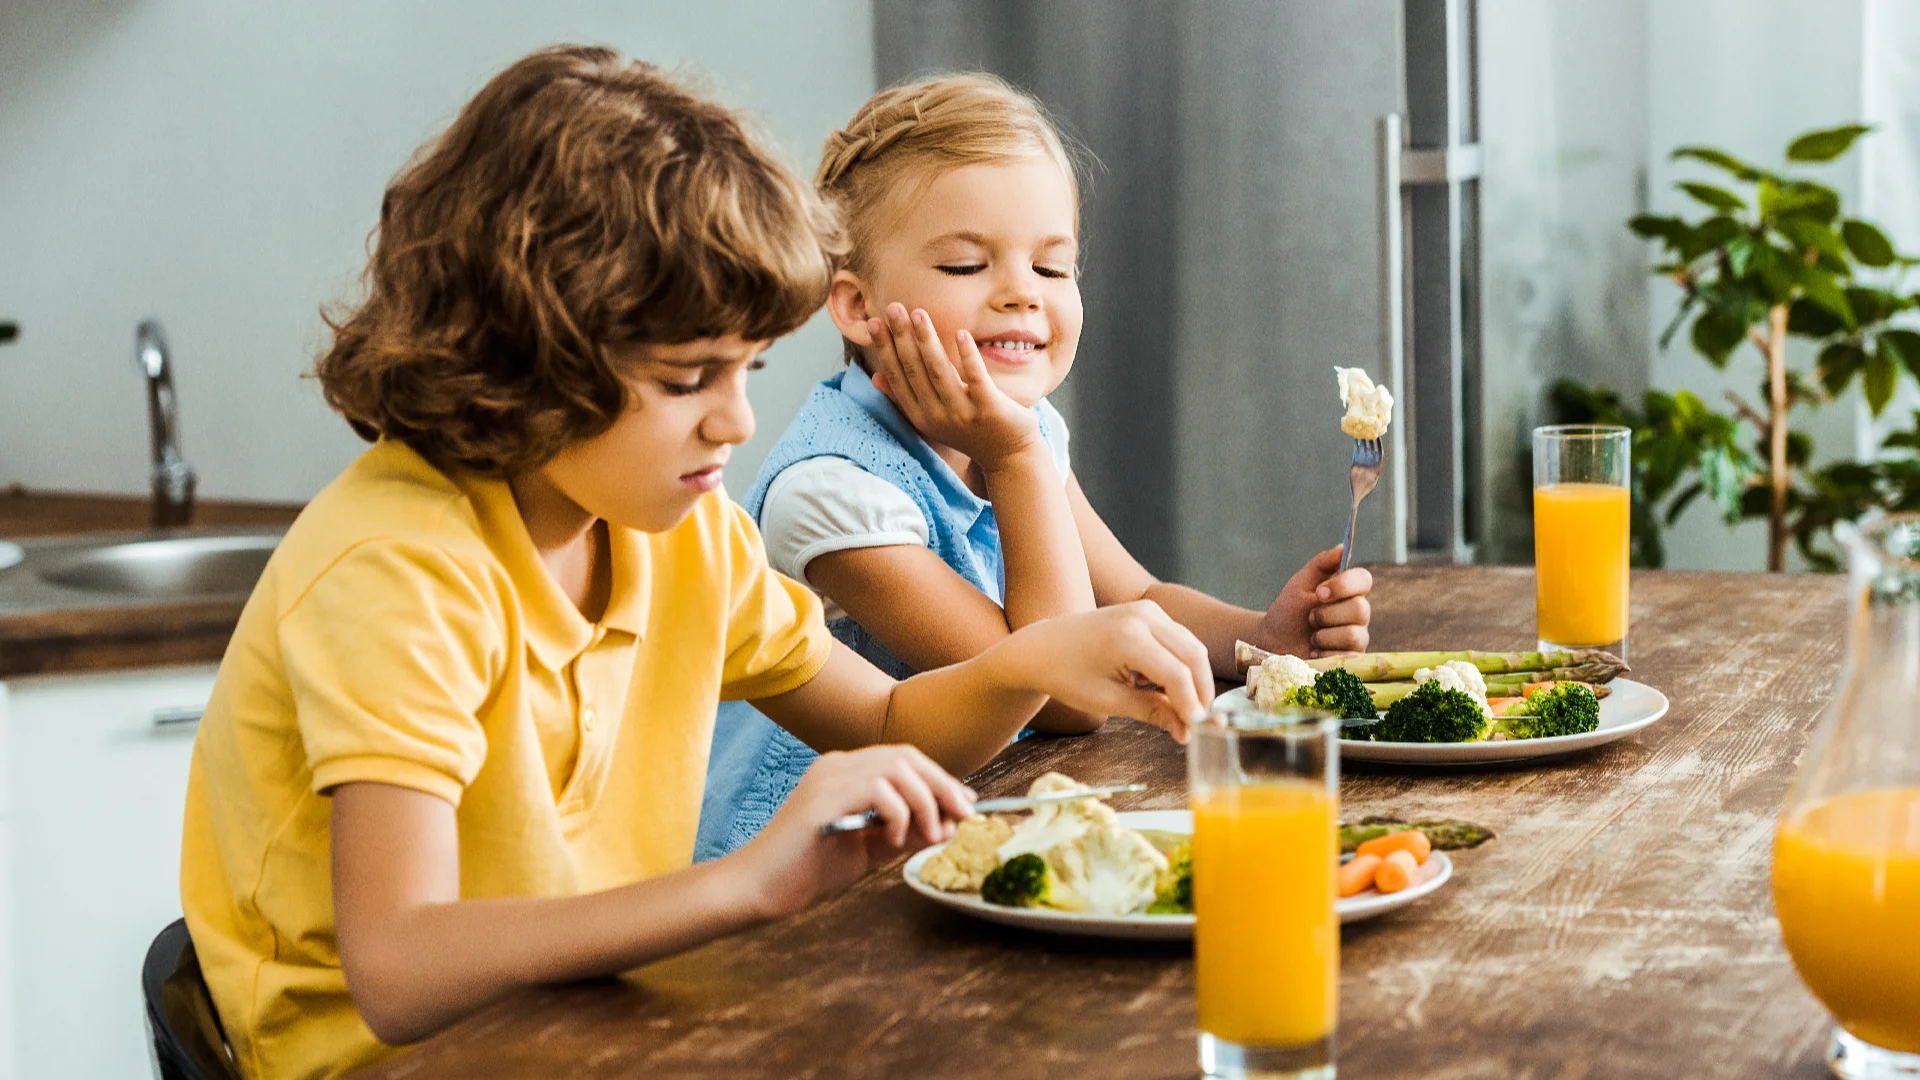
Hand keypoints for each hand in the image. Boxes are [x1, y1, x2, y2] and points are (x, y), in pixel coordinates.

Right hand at [733, 745, 973, 919]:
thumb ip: (904, 833)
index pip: (903, 759)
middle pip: (905, 755)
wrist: (760, 888)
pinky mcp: (821, 799)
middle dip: (942, 785)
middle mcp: (836, 765)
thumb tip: (948, 826)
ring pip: (895, 767)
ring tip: (930, 834)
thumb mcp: (869, 849)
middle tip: (963, 815)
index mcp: (845, 771)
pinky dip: (898, 811)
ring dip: (924, 801)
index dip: (939, 778)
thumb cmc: (808, 869)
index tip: (965, 805)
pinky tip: (896, 837)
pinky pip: (875, 788)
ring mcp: (827, 777)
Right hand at [866, 303, 1042, 469]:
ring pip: (939, 371)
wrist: (1009, 457)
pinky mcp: (989, 409)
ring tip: (918, 313)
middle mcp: (937, 416)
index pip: (896, 376)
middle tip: (893, 307)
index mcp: (921, 415)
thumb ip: (905, 397)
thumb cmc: (971, 431)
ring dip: (927, 341)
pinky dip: (968, 356)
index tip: (874, 322)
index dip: (884, 349)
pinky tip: (961, 334)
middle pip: (914, 370)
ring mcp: (963, 413)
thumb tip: (875, 377)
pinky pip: (976, 378)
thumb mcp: (933, 418)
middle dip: (901, 337)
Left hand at [997, 601, 1214, 742]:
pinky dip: (1178, 664)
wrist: (1042, 647)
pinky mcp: (1147, 610)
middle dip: (1201, 691)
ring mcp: (1146, 609)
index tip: (1195, 731)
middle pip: (1193, 655)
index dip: (1191, 705)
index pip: (1178, 674)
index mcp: (1129, 638)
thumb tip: (1186, 731)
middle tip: (1196, 722)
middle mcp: (1143, 616)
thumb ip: (1152, 712)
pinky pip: (1178, 639)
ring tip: (1174, 706)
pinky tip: (1155, 684)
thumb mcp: (1108, 700)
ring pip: (1190, 646)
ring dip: (1191, 678)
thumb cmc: (1067, 675)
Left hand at [1255, 546, 1372, 658]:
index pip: (1364, 579)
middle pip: (1360, 609)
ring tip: (1311, 637)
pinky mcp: (1352, 660)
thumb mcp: (1300, 583)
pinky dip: (1325, 653)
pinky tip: (1315, 652)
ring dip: (1324, 636)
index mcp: (1348, 591)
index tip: (1319, 592)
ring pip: (1354, 634)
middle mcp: (1358, 613)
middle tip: (1309, 618)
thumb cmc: (1288, 612)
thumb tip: (1342, 547)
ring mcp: (1357, 637)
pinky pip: (1349, 657)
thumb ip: (1321, 564)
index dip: (1344, 586)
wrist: (1273, 642)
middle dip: (1327, 615)